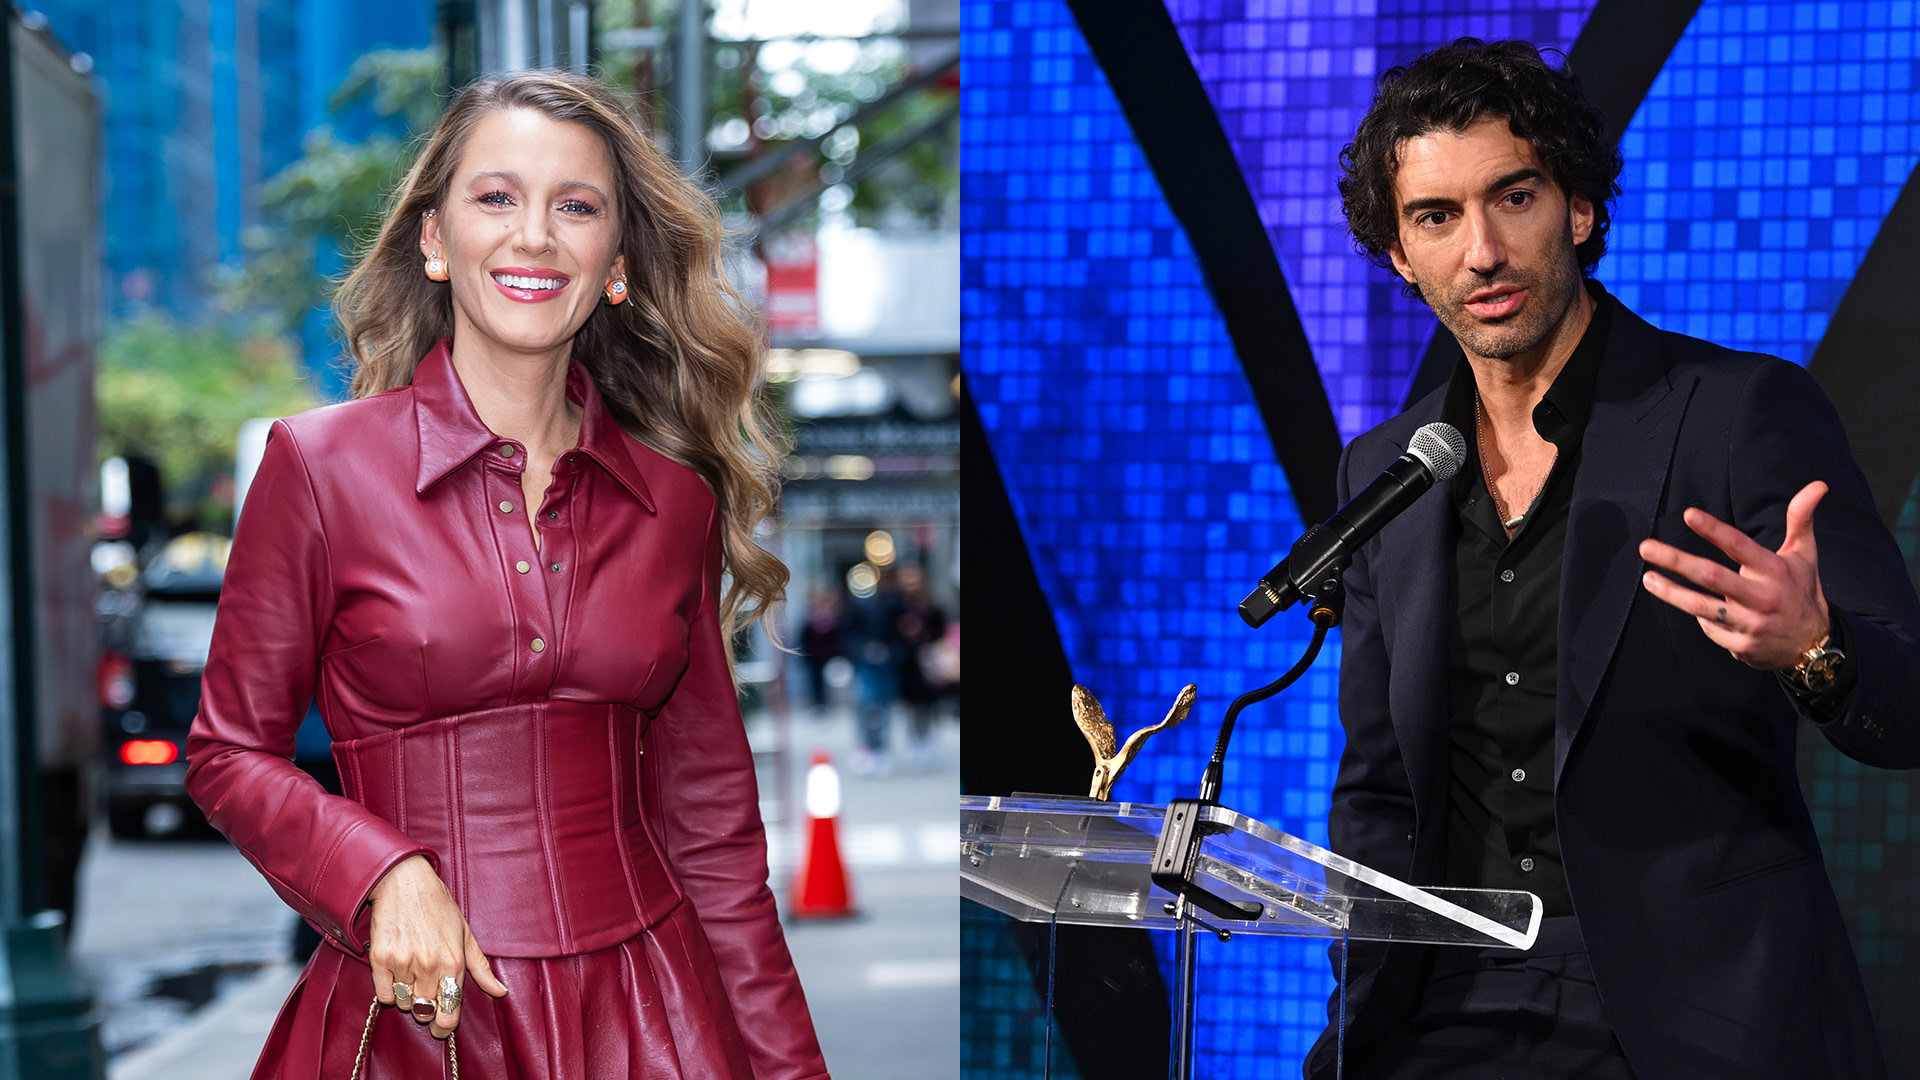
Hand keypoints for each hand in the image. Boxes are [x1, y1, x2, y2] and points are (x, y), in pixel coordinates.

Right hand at [367, 855, 507, 1038]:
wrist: (404, 882)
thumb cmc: (438, 906)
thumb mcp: (465, 933)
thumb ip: (481, 968)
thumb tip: (501, 992)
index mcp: (454, 961)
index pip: (450, 1011)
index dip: (446, 1026)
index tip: (443, 1029)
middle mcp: (430, 965)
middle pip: (425, 1012)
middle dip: (426, 1009)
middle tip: (426, 995)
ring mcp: (404, 963)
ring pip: (404, 1004)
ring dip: (408, 997)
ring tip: (412, 974)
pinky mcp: (380, 959)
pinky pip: (384, 995)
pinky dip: (390, 991)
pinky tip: (396, 973)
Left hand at [1637, 481, 1830, 669]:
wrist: (1814, 645)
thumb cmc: (1802, 591)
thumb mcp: (1805, 554)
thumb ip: (1801, 519)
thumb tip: (1818, 484)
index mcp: (1774, 571)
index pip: (1740, 546)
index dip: (1714, 530)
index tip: (1688, 514)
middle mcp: (1762, 596)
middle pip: (1712, 577)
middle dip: (1676, 560)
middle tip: (1646, 547)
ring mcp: (1751, 623)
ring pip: (1702, 607)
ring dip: (1671, 593)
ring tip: (1648, 578)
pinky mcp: (1742, 645)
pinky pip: (1710, 628)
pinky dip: (1700, 617)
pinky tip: (1690, 605)